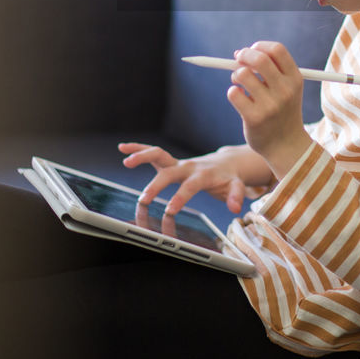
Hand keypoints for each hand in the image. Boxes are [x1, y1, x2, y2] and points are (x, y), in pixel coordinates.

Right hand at [118, 142, 271, 214]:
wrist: (226, 164)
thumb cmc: (228, 178)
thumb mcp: (236, 186)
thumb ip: (236, 195)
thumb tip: (235, 207)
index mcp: (203, 175)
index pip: (190, 186)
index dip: (180, 197)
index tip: (169, 211)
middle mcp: (188, 167)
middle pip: (170, 172)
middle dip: (156, 185)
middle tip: (144, 200)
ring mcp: (178, 163)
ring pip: (158, 155)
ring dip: (142, 156)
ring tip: (126, 161)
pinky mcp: (170, 162)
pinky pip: (153, 153)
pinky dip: (138, 148)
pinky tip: (123, 148)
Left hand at [227, 42, 312, 177]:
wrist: (286, 147)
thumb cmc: (282, 112)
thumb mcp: (287, 89)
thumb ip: (270, 70)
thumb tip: (239, 53)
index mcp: (295, 79)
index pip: (277, 50)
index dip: (260, 46)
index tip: (252, 50)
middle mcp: (285, 91)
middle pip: (259, 59)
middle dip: (244, 55)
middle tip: (238, 60)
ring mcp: (270, 105)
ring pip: (242, 74)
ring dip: (236, 75)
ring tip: (239, 84)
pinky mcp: (255, 118)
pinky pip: (234, 93)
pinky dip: (233, 92)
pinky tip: (240, 100)